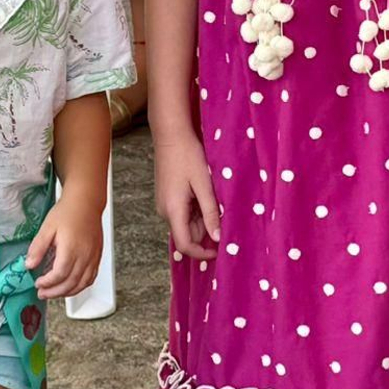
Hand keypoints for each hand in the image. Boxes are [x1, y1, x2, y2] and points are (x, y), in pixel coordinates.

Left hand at [26, 194, 104, 298]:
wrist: (86, 202)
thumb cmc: (68, 212)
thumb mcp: (47, 227)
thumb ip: (38, 248)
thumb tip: (29, 265)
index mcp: (71, 248)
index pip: (59, 274)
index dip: (48, 283)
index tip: (38, 283)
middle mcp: (85, 255)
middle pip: (71, 283)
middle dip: (55, 292)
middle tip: (43, 293)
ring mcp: (93, 257)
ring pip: (83, 283)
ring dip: (68, 292)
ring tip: (55, 293)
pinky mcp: (97, 256)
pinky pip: (91, 278)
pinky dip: (81, 286)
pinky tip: (71, 286)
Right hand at [154, 128, 221, 259]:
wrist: (171, 135)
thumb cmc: (188, 155)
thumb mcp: (204, 184)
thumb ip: (211, 212)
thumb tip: (217, 238)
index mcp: (173, 210)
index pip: (186, 245)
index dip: (203, 253)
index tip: (220, 250)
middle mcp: (165, 211)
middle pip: (188, 234)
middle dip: (207, 229)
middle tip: (223, 212)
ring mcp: (164, 205)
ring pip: (188, 223)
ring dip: (203, 217)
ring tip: (213, 196)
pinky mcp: (167, 199)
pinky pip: (184, 213)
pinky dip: (197, 209)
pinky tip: (205, 192)